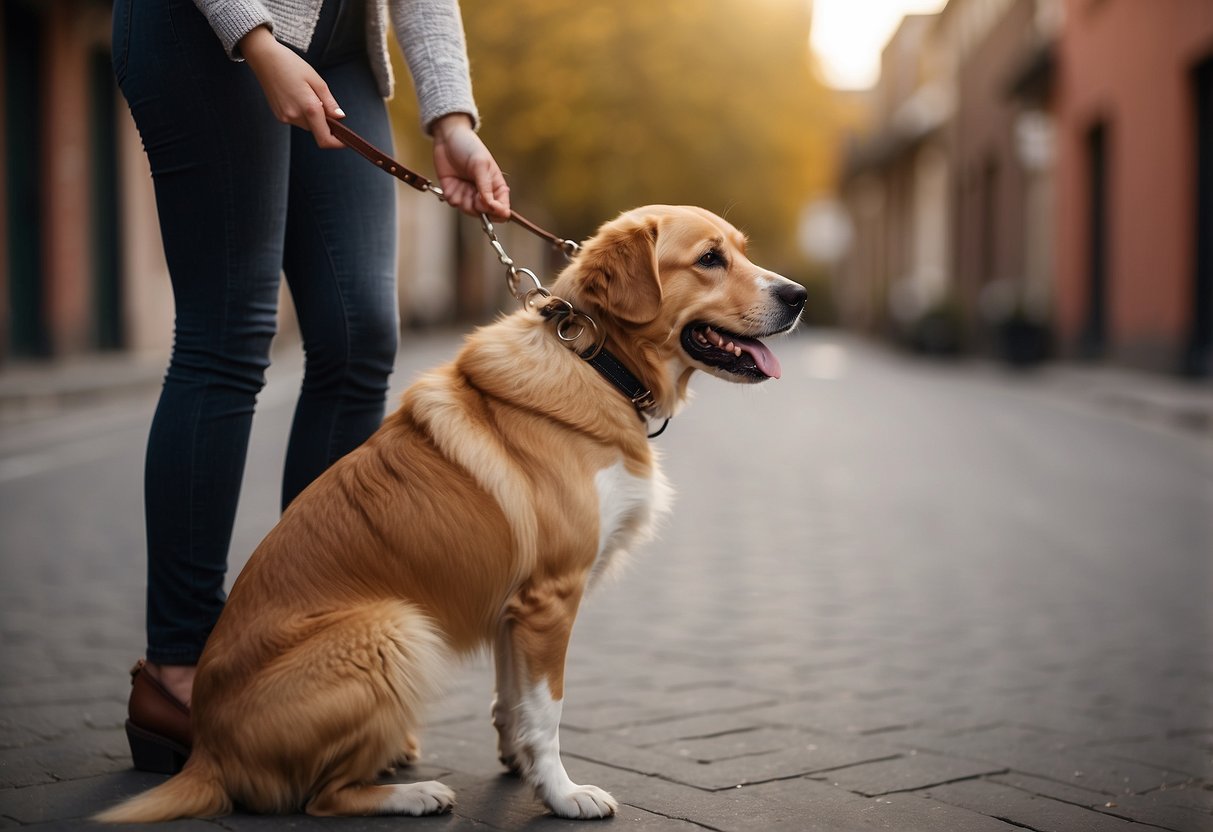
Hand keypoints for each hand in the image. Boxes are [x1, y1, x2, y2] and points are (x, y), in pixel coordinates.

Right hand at [240, 26, 344, 148]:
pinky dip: (303, 113)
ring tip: (306, 93)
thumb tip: (340, 118)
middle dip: (325, 121)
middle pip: (318, 130)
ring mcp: (285, 118)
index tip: (345, 140)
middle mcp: (295, 117)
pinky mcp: (279, 116)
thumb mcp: (317, 81)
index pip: (324, 139)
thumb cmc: (291, 64)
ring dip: (313, 116)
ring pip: (308, 125)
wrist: (264, 58)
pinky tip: (296, 95)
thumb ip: (330, 103)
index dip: (337, 143)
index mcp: (308, 108)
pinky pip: (298, 120)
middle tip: (322, 100)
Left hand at [431, 114, 510, 218]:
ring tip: (462, 183)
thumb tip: (489, 204)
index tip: (490, 205)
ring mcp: (468, 195)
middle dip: (478, 206)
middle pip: (485, 215)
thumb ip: (485, 186)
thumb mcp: (480, 164)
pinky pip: (454, 203)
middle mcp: (484, 194)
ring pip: (468, 211)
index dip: (497, 212)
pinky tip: (453, 182)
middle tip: (474, 192)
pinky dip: (452, 195)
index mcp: (496, 188)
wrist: (447, 137)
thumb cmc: (469, 146)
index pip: (503, 210)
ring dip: (464, 200)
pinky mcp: (454, 193)